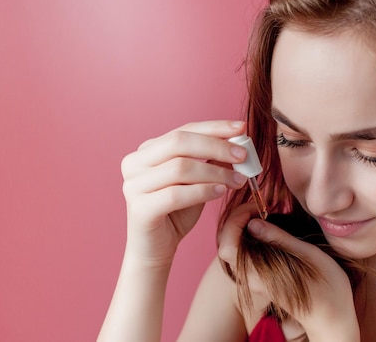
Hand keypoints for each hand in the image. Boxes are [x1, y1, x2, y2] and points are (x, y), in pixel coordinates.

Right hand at [120, 120, 248, 268]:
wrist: (155, 249)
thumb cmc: (176, 211)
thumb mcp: (197, 181)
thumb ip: (211, 161)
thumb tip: (238, 143)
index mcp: (147, 151)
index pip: (183, 130)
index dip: (214, 128)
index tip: (241, 128)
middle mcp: (134, 163)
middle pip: (179, 142)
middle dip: (216, 146)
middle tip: (242, 156)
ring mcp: (133, 185)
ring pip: (180, 168)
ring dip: (215, 172)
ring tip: (237, 180)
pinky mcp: (139, 208)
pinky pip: (176, 194)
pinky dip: (203, 191)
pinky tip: (220, 192)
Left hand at [217, 205, 360, 340]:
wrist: (332, 320)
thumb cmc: (328, 289)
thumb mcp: (309, 256)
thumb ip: (280, 239)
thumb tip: (253, 223)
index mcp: (261, 273)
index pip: (226, 247)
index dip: (233, 222)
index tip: (254, 207)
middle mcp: (253, 279)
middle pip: (226, 246)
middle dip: (236, 220)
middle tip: (258, 206)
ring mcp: (256, 281)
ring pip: (234, 250)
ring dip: (242, 227)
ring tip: (263, 213)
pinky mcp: (261, 281)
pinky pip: (244, 256)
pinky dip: (249, 237)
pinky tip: (268, 228)